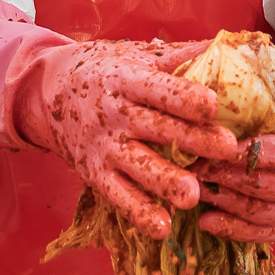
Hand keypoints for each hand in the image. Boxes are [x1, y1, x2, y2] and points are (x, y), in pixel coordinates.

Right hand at [23, 40, 243, 237]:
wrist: (48, 91)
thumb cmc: (106, 71)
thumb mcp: (134, 56)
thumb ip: (176, 57)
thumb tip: (225, 46)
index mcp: (126, 79)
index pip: (158, 88)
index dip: (184, 97)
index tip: (213, 104)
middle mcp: (114, 113)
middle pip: (156, 128)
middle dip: (192, 139)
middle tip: (227, 149)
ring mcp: (104, 146)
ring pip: (137, 166)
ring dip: (165, 182)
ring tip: (193, 196)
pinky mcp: (95, 174)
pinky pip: (118, 197)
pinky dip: (139, 213)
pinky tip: (163, 228)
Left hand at [187, 88, 274, 242]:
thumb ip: (272, 99)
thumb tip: (221, 87)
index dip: (254, 152)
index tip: (221, 146)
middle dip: (233, 178)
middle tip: (198, 167)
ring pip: (267, 214)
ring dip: (229, 204)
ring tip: (197, 190)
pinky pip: (265, 234)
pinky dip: (235, 230)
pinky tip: (207, 221)